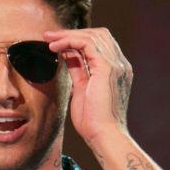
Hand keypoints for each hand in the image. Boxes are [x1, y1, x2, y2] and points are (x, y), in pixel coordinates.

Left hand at [44, 28, 132, 144]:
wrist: (103, 135)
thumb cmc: (92, 122)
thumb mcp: (82, 90)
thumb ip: (78, 71)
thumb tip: (68, 55)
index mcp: (115, 71)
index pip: (99, 45)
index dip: (77, 40)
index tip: (56, 44)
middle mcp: (120, 65)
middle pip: (98, 35)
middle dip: (72, 33)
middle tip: (49, 36)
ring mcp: (116, 64)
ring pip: (92, 35)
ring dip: (68, 35)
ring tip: (49, 39)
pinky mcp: (107, 67)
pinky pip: (87, 43)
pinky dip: (69, 41)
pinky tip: (55, 47)